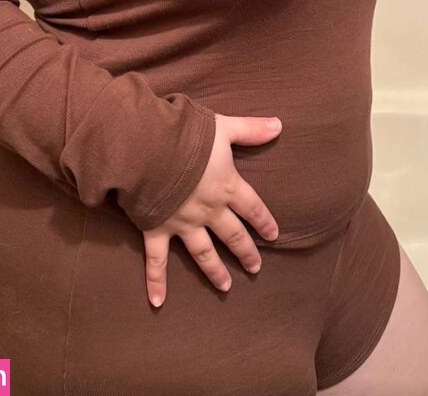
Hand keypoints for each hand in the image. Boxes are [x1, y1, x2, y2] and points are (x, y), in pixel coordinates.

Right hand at [142, 112, 281, 306]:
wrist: (149, 150)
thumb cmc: (186, 136)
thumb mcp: (223, 128)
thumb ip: (250, 129)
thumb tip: (279, 125)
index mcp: (226, 186)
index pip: (253, 207)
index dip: (264, 220)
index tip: (273, 235)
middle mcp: (208, 210)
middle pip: (232, 235)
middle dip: (245, 252)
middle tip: (255, 268)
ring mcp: (183, 224)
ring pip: (203, 253)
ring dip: (215, 271)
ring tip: (225, 287)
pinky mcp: (156, 229)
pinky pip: (157, 261)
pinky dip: (156, 282)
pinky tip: (158, 301)